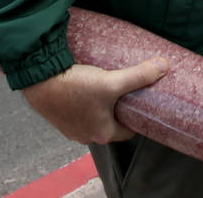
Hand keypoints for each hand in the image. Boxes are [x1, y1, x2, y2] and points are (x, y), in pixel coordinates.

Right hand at [22, 57, 167, 144]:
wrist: (38, 81)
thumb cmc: (74, 87)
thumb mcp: (112, 81)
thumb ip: (139, 76)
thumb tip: (164, 67)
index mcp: (102, 133)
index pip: (128, 131)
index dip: (137, 116)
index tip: (143, 103)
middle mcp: (86, 135)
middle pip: (112, 123)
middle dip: (120, 109)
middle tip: (128, 90)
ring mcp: (71, 127)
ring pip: (95, 117)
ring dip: (102, 104)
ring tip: (109, 85)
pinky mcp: (59, 116)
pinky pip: (79, 111)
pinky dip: (86, 101)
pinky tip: (87, 86)